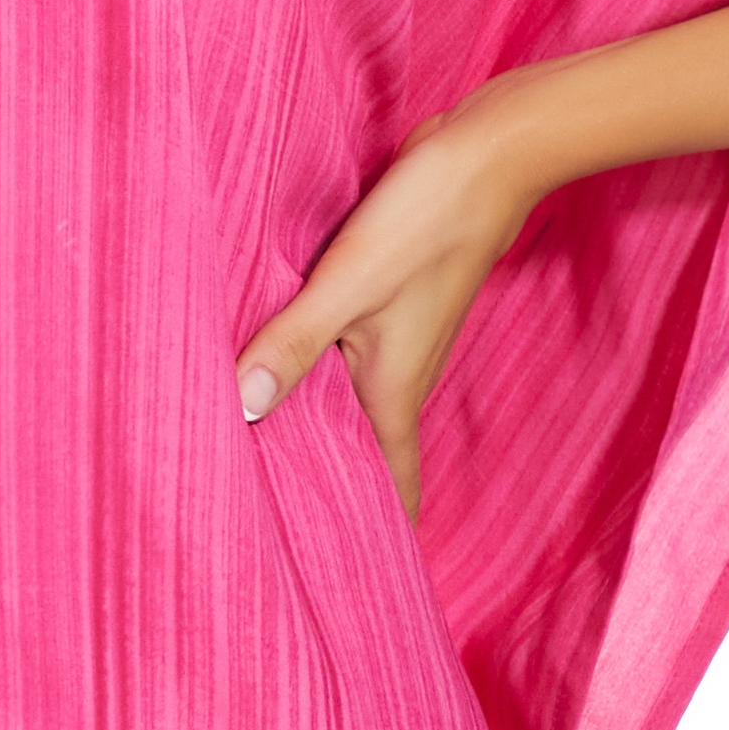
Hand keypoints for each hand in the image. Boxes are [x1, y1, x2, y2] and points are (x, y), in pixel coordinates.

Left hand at [232, 105, 537, 524]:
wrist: (490, 152)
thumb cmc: (428, 220)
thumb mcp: (348, 284)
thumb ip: (291, 343)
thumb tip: (238, 408)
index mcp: (394, 393)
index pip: (392, 487)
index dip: (373, 535)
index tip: (338, 576)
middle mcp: (399, 377)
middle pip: (365, 455)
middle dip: (329, 493)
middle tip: (273, 533)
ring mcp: (396, 341)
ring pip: (351, 406)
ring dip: (316, 431)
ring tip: (258, 466)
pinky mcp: (388, 304)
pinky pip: (348, 359)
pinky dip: (317, 377)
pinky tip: (277, 370)